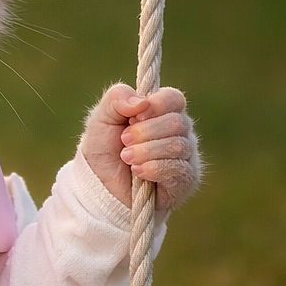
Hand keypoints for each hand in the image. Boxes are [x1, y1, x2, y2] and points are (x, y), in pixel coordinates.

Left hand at [79, 83, 200, 211]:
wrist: (101, 186)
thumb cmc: (104, 148)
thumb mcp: (101, 118)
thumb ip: (117, 98)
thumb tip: (142, 101)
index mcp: (161, 112)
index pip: (173, 98)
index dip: (156, 105)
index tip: (134, 116)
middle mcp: (179, 131)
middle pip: (177, 122)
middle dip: (144, 132)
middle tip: (123, 140)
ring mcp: (185, 155)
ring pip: (178, 145)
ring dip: (145, 151)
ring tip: (126, 157)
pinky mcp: (185, 179)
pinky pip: (178, 168)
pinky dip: (153, 168)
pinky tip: (137, 171)